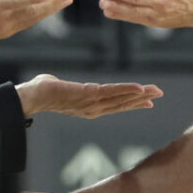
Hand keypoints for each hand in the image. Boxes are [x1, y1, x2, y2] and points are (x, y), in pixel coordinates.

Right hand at [0, 0, 72, 62]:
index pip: (12, 2)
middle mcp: (0, 19)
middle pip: (29, 11)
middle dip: (50, 3)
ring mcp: (4, 27)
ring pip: (31, 18)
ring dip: (50, 9)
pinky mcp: (5, 31)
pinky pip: (27, 23)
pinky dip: (40, 15)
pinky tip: (50, 8)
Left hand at [16, 73, 161, 118]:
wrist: (33, 95)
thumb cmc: (44, 90)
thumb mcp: (64, 90)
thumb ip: (69, 87)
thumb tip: (57, 82)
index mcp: (90, 108)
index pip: (116, 106)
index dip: (133, 104)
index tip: (148, 103)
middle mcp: (93, 109)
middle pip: (122, 104)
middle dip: (142, 99)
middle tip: (159, 94)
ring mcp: (92, 103)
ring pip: (121, 99)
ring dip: (139, 95)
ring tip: (155, 91)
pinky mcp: (88, 95)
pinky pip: (111, 92)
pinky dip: (126, 90)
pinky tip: (139, 88)